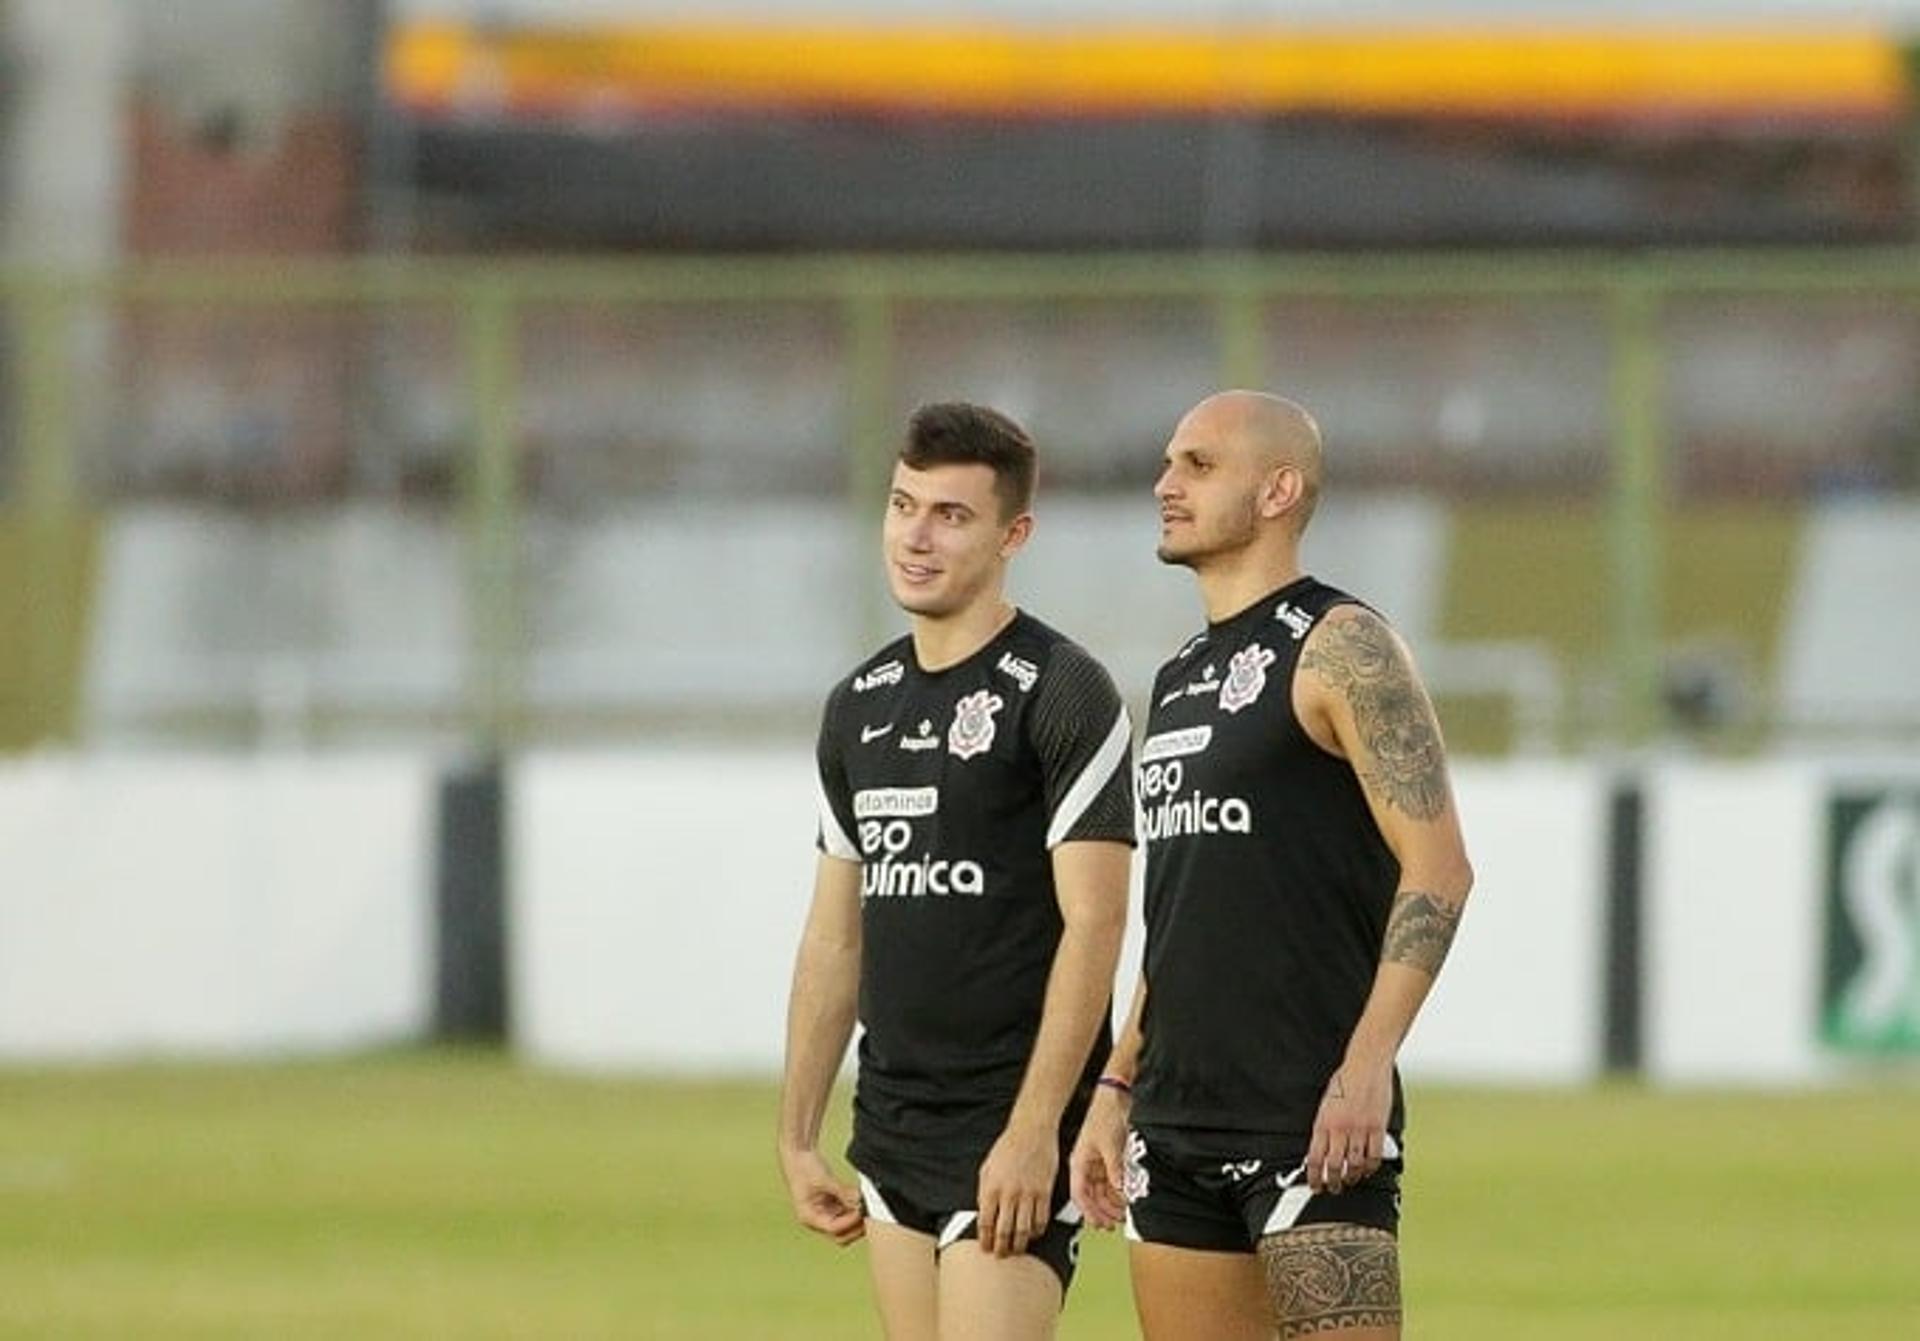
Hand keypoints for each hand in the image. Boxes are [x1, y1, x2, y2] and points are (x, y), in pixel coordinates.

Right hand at [779, 1146, 864, 1245]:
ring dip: (857, 1216)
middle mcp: (817, 1218)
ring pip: (846, 1224)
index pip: (833, 1229)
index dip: (850, 1222)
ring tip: (868, 1204)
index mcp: (809, 1217)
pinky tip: (863, 1198)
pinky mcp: (832, 1203)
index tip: (861, 1210)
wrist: (797, 1153)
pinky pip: (847, 1211)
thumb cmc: (803, 1167)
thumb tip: (860, 1200)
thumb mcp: (824, 1179)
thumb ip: (843, 1191)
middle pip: (841, 1234)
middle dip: (855, 1226)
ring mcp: (825, 1211)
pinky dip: (855, 1206)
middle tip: (869, 1213)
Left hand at [976, 1121, 1057, 1257]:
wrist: (1031, 1131)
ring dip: (1019, 1244)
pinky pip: (1041, 1220)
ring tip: (1016, 1249)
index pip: (986, 1223)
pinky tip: (1033, 1233)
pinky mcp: (1044, 1192)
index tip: (985, 1248)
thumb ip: (984, 1192)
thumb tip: (983, 1215)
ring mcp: (1028, 1194)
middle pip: (1004, 1231)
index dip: (985, 1240)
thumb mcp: (987, 1168)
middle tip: (1001, 1255)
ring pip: (1024, 1230)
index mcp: (991, 1187)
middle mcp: (1009, 1193)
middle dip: (1001, 1248)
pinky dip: (1037, 1231)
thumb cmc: (1007, 1147)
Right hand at [1068, 1085, 1130, 1230]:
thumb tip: (1119, 1189)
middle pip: (1091, 1196)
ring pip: (1101, 1191)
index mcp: (1079, 1163)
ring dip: (1110, 1204)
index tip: (1096, 1223)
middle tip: (1111, 1225)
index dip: (1087, 1210)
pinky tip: (1123, 1199)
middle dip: (1101, 1211)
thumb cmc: (1104, 1116)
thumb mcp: (1111, 1146)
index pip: (1079, 1193)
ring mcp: (1097, 1163)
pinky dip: (1117, 1192)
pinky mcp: (1108, 1159)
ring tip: (1120, 1215)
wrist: (1114, 1099)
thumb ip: (1115, 1170)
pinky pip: (1110, 1182)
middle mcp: (1086, 1166)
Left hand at [1306, 1060, 1392, 1193]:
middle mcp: (1340, 1128)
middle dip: (1333, 1182)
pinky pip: (1374, 1155)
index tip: (1315, 1185)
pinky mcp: (1377, 1126)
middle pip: (1334, 1166)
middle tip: (1333, 1188)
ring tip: (1351, 1180)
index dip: (1313, 1177)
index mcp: (1323, 1122)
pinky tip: (1367, 1169)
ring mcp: (1360, 1128)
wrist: (1366, 1065)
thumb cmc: (1344, 1082)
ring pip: (1355, 1164)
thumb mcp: (1325, 1104)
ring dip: (1352, 1177)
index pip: (1314, 1158)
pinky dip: (1370, 1167)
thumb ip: (1323, 1128)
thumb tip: (1320, 1152)